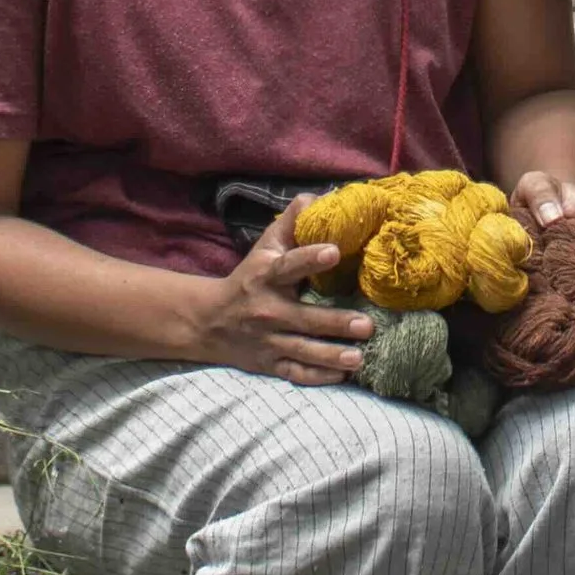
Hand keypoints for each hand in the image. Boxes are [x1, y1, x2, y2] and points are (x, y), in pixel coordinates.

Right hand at [176, 203, 370, 385]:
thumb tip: (318, 198)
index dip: (309, 258)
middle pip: (304, 319)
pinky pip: (296, 373)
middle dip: (335, 323)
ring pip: (303, 351)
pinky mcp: (270, 364)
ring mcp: (268, 341)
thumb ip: (291, 223)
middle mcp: (267, 311)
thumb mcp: (265, 247)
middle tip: (366, 325)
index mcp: (267, 277)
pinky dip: (318, 376)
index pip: (289, 266)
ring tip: (359, 357)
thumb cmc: (249, 277)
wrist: (209, 321)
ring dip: (332, 355)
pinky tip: (343, 374)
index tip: (334, 251)